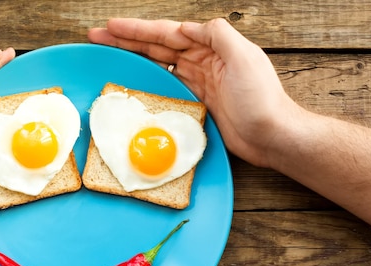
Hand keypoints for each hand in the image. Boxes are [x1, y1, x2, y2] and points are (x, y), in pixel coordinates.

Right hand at [88, 18, 301, 168]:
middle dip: (128, 39)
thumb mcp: (244, 57)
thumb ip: (219, 35)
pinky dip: (150, 80)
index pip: (168, 33)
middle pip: (158, 46)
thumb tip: (193, 25)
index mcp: (213, 46)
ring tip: (110, 51)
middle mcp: (204, 60)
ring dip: (135, 56)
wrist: (271, 136)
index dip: (139, 29)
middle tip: (99, 35)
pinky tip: (136, 78)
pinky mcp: (197, 102)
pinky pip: (167, 85)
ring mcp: (200, 81)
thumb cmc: (261, 99)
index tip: (113, 26)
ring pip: (159, 63)